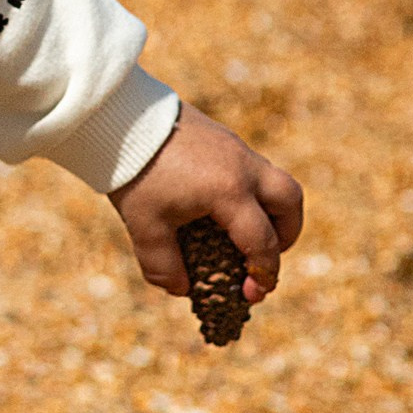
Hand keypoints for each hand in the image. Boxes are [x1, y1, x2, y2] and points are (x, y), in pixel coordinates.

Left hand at [112, 105, 303, 307]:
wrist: (122, 117)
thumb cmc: (136, 174)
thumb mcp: (145, 228)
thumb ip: (164, 266)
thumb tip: (183, 289)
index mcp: (229, 192)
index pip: (262, 241)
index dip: (262, 274)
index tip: (252, 294)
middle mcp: (243, 167)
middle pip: (290, 201)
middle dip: (287, 234)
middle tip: (265, 256)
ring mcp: (236, 148)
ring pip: (276, 180)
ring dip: (272, 211)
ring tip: (247, 233)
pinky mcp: (225, 137)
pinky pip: (253, 168)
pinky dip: (251, 192)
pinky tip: (218, 206)